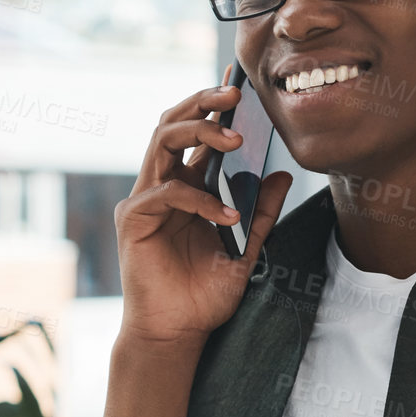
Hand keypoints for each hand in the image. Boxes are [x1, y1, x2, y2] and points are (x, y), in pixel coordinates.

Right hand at [113, 65, 292, 346]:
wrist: (178, 333)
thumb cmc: (204, 295)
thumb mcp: (246, 249)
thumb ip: (261, 212)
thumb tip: (281, 173)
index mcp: (187, 187)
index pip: (197, 135)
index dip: (212, 104)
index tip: (238, 83)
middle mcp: (162, 186)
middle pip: (172, 124)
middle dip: (203, 103)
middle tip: (235, 95)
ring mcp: (145, 200)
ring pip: (162, 143)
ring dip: (199, 132)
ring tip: (235, 139)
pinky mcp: (135, 220)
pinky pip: (167, 193)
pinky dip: (200, 198)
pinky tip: (228, 216)